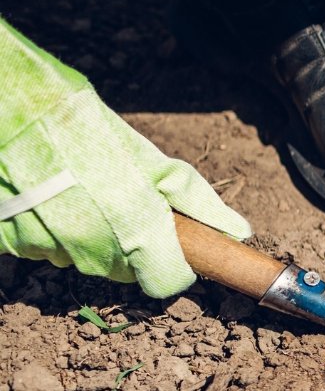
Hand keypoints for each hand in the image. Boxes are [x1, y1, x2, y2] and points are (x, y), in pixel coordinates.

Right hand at [0, 18, 250, 298]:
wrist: (8, 108)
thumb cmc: (80, 124)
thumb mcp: (145, 156)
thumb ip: (193, 199)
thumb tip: (235, 230)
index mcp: (133, 226)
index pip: (165, 282)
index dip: (173, 267)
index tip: (172, 249)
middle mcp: (90, 247)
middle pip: (124, 271)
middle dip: (129, 245)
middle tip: (117, 202)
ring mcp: (46, 247)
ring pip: (81, 259)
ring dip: (85, 237)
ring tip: (75, 192)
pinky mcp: (10, 241)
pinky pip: (40, 250)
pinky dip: (46, 230)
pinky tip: (44, 197)